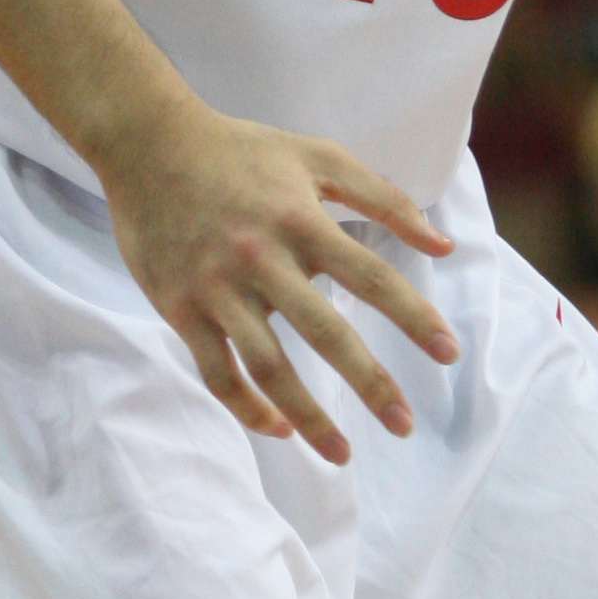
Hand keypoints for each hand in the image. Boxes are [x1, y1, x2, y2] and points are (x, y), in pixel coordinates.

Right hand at [100, 95, 458, 456]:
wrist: (149, 144)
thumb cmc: (242, 151)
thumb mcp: (317, 157)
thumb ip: (382, 197)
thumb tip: (441, 245)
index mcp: (301, 220)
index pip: (370, 277)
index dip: (412, 316)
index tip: (448, 353)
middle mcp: (262, 259)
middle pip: (325, 332)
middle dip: (370, 383)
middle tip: (404, 425)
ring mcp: (217, 289)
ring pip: (268, 367)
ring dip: (308, 416)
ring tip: (341, 453)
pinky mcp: (180, 308)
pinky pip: (217, 372)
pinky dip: (246, 407)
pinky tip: (278, 429)